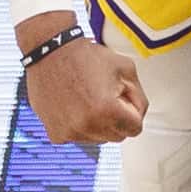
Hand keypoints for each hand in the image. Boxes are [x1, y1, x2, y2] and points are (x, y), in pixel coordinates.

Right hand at [21, 27, 146, 144]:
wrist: (51, 52)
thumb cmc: (85, 57)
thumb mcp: (126, 69)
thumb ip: (139, 97)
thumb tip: (138, 116)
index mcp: (107, 110)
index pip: (135, 129)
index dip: (132, 111)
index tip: (122, 99)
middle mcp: (87, 125)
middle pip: (118, 136)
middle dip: (117, 119)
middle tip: (104, 95)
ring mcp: (70, 132)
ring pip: (99, 138)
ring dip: (99, 123)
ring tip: (88, 98)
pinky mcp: (56, 134)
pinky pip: (79, 137)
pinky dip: (81, 125)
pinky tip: (75, 105)